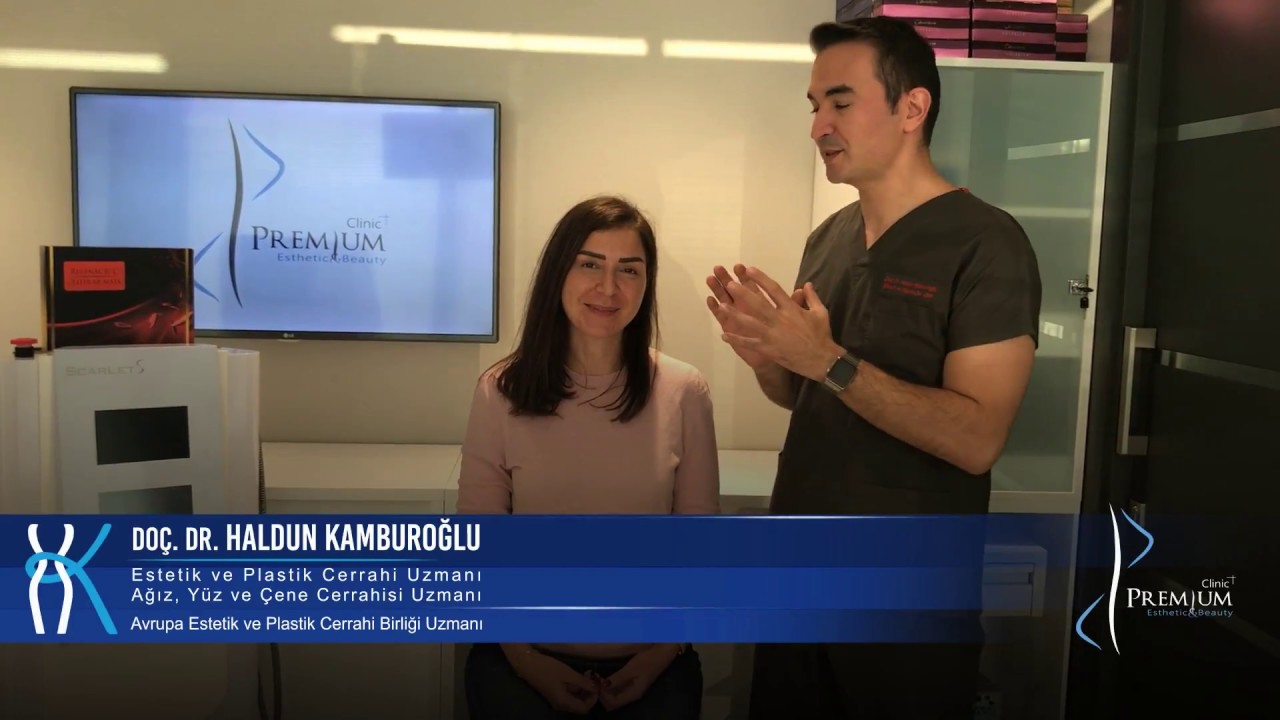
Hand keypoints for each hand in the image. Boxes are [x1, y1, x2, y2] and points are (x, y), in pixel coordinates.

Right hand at [513, 651, 598, 713]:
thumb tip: (596, 688)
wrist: (527, 664)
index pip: (585, 708)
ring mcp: (557, 700)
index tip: (597, 684)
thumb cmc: (548, 668)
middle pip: (581, 705)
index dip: (594, 698)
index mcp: (564, 702)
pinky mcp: (554, 693)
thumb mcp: (568, 674)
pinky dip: (576, 687)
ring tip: (587, 673)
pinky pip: (569, 694)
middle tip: (593, 678)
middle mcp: (561, 705)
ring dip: (583, 688)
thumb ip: (583, 682)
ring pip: (575, 699)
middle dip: (589, 693)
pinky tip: (579, 675)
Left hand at [598, 645, 676, 710]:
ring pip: (615, 697)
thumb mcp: (631, 668)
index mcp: (633, 694)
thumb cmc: (648, 660)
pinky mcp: (632, 683)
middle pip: (613, 703)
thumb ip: (617, 678)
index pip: (613, 703)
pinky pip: (618, 690)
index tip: (598, 682)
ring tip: (599, 678)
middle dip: (603, 695)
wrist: (663, 653)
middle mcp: (632, 695)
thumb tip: (603, 687)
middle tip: (596, 681)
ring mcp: (632, 690)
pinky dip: (610, 686)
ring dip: (605, 690)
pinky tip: (606, 677)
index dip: (603, 696)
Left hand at [709, 265, 843, 381]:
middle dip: (743, 293)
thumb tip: (807, 284)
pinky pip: (750, 343)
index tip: (749, 269)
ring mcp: (772, 335)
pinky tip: (725, 335)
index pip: (774, 289)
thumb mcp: (820, 313)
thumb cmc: (821, 335)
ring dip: (735, 314)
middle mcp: (780, 320)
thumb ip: (812, 297)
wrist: (821, 360)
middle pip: (758, 304)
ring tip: (722, 306)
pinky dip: (737, 340)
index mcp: (791, 309)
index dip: (761, 279)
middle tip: (729, 283)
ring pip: (750, 323)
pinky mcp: (769, 349)